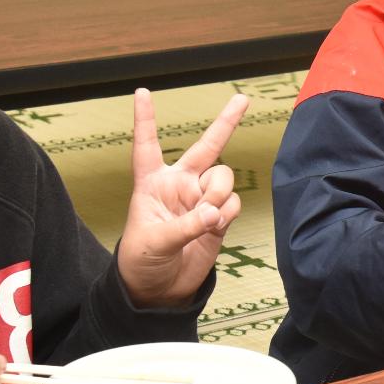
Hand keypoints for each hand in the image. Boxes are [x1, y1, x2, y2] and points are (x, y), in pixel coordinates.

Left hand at [117, 89, 246, 307]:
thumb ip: (185, 225)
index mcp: (152, 183)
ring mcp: (201, 200)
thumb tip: (214, 213)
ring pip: (223, 178)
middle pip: (207, 147)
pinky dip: (227, 213)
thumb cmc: (140, 262)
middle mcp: (180, 185)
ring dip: (218, 194)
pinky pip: (233, 203)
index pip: (147, 144)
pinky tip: (215, 227)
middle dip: (226, 122)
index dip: (144, 119)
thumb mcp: (153, 242)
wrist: (158, 291)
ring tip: (207, 217)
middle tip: (243, 98)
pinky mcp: (219, 218)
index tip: (142, 92)